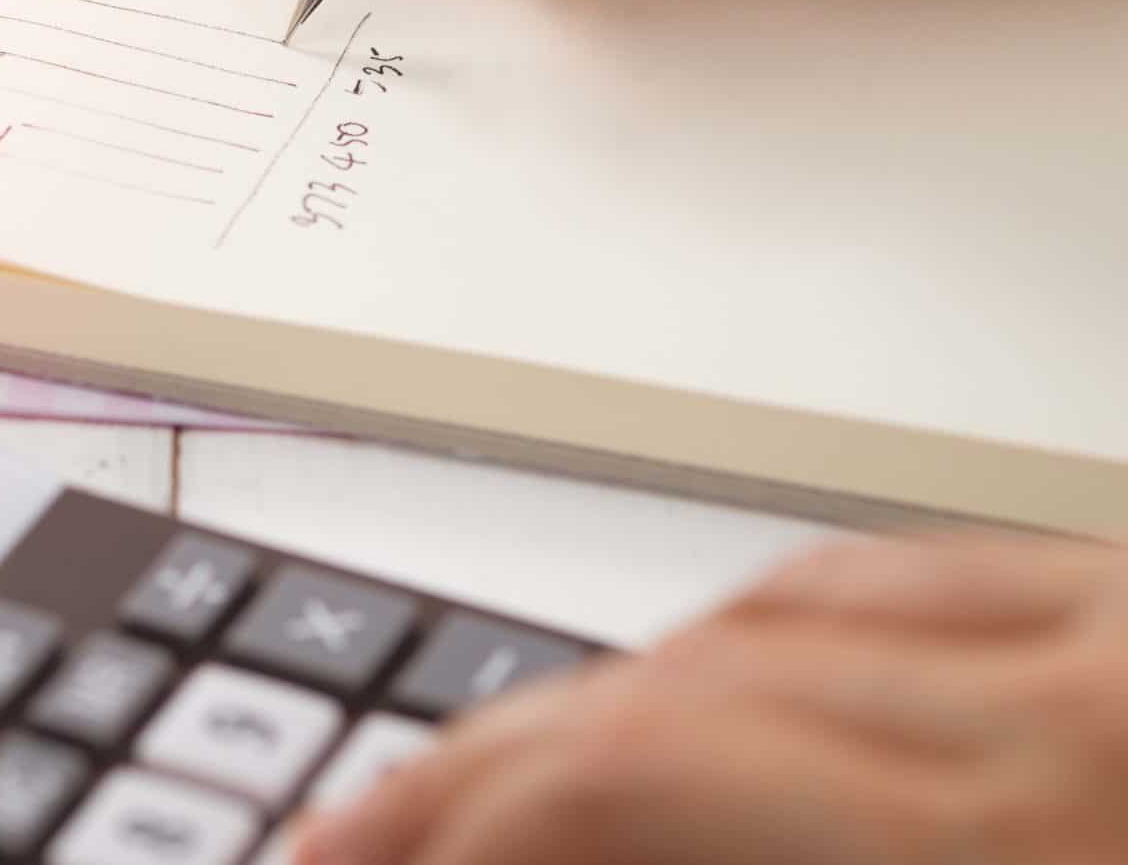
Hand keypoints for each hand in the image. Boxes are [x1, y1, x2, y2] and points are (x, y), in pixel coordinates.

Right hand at [294, 534, 1127, 864]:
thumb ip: (709, 864)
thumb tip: (521, 843)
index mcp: (1022, 855)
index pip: (637, 776)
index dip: (459, 817)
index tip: (359, 861)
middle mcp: (1076, 723)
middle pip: (676, 679)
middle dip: (487, 765)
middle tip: (364, 828)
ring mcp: (1117, 638)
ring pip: (770, 610)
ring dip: (612, 700)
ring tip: (502, 777)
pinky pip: (903, 575)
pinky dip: (765, 635)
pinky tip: (697, 687)